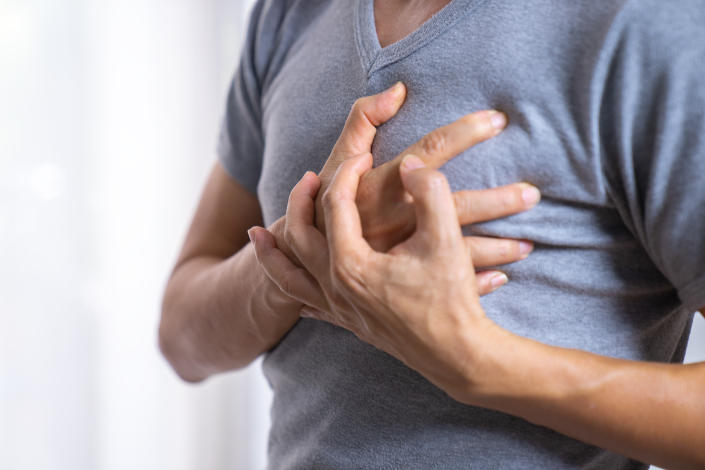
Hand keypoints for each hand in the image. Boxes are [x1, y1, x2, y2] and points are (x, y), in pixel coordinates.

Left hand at [249, 153, 500, 400]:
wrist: (458, 357)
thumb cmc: (452, 300)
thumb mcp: (446, 239)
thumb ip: (429, 192)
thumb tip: (410, 165)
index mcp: (351, 263)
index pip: (336, 204)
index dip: (348, 173)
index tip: (364, 156)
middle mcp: (335, 287)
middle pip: (300, 235)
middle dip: (300, 201)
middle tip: (310, 176)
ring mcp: (339, 309)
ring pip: (288, 277)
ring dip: (271, 252)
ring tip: (257, 234)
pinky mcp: (350, 324)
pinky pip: (307, 303)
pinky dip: (294, 288)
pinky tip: (292, 288)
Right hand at [315, 82, 538, 267]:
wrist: (306, 260)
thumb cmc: (324, 204)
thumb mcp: (337, 160)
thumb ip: (361, 121)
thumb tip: (399, 89)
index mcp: (381, 185)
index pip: (430, 151)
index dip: (465, 132)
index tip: (498, 120)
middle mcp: (395, 219)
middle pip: (456, 206)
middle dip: (497, 201)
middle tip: (533, 194)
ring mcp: (401, 254)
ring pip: (457, 252)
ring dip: (496, 249)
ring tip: (528, 245)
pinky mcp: (403, 280)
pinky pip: (444, 283)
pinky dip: (476, 282)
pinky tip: (502, 278)